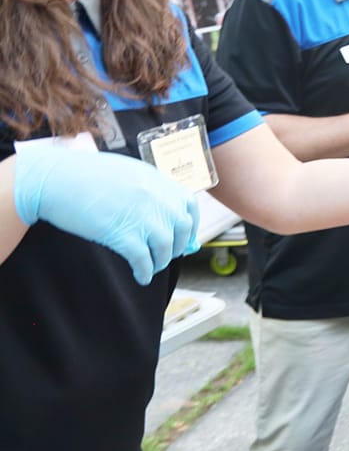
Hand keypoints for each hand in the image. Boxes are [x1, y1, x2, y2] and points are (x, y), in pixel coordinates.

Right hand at [12, 144, 199, 284]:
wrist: (56, 179)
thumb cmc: (85, 175)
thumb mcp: (128, 174)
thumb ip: (149, 190)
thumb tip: (164, 212)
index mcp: (159, 181)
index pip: (189, 206)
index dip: (190, 226)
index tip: (185, 237)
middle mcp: (157, 198)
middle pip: (182, 229)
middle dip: (177, 246)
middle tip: (166, 255)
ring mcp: (143, 216)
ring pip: (166, 248)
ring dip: (161, 261)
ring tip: (151, 267)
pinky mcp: (123, 234)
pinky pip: (144, 259)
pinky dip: (145, 271)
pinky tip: (140, 276)